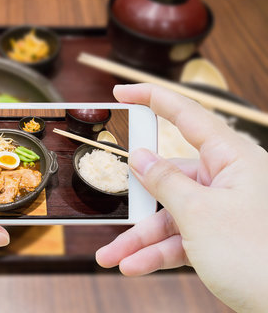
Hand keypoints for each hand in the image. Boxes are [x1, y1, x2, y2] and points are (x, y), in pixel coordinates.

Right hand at [96, 84, 267, 311]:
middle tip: (107, 208)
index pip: (186, 114)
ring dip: (140, 238)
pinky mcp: (218, 235)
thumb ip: (165, 182)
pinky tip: (133, 266)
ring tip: (111, 257)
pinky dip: (157, 252)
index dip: (151, 98)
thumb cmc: (257, 257)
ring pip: (170, 215)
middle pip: (168, 178)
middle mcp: (227, 178)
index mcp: (232, 158)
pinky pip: (181, 238)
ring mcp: (222, 208)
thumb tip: (140, 157)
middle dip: (136, 203)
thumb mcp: (199, 215)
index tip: (121, 93)